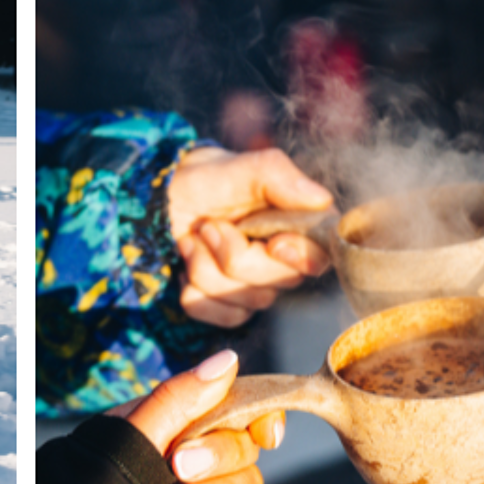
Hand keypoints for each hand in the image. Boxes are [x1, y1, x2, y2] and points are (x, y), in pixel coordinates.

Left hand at [109, 349, 280, 483]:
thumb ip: (179, 398)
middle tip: (177, 467)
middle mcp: (210, 452)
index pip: (249, 408)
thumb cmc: (103, 471)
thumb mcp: (134, 430)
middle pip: (247, 450)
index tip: (264, 434)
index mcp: (193, 419)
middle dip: (216, 460)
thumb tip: (228, 360)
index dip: (266, 417)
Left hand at [168, 146, 334, 327]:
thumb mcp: (241, 167)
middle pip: (281, 282)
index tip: (274, 242)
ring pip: (248, 301)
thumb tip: (321, 200)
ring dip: (208, 266)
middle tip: (210, 226)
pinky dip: (196, 290)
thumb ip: (279, 176)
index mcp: (297, 226)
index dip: (301, 256)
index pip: (322, 256)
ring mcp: (256, 285)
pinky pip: (222, 315)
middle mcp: (283, 260)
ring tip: (194, 237)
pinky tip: (189, 262)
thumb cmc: (207, 179)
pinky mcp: (228, 305)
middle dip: (236, 254)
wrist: (161, 199)